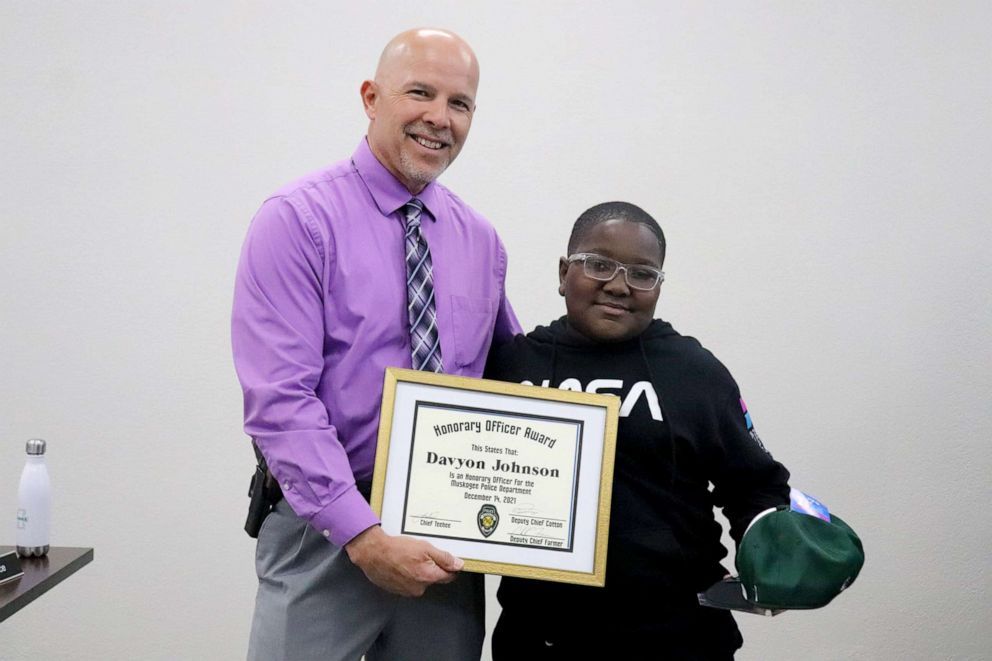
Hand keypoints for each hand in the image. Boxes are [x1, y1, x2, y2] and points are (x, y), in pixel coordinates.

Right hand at [345, 525, 462, 596]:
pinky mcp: (397, 591)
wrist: (373, 553)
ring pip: (421, 581)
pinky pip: (409, 583)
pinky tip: (401, 565)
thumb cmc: (396, 549)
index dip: (449, 567)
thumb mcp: (425, 547)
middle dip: (432, 567)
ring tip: (408, 559)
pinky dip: (407, 575)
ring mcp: (407, 591)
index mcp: (428, 577)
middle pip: (434, 578)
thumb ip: (444, 558)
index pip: (449, 576)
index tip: (447, 560)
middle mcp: (419, 588)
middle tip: (422, 554)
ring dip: (418, 571)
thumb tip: (458, 565)